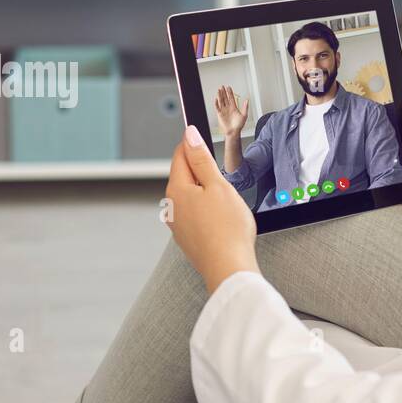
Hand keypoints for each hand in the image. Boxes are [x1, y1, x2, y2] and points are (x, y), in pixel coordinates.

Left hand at [165, 126, 258, 292]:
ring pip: (191, 196)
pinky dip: (207, 211)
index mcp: (177, 189)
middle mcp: (172, 206)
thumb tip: (189, 135)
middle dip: (202, 170)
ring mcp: (178, 224)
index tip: (202, 134)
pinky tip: (222, 219)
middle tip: (224, 176)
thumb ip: (202, 159)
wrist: (229, 268)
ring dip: (206, 192)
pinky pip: (195, 215)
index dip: (193, 143)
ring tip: (227, 202)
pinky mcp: (187, 238)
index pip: (180, 155)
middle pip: (184, 176)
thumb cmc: (228, 230)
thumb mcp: (218, 186)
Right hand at [214, 85, 249, 136]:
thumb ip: (245, 107)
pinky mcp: (220, 114)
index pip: (231, 98)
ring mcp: (224, 110)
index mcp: (234, 107)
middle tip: (222, 86)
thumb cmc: (239, 125)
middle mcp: (228, 108)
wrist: (233, 132)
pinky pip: (217, 107)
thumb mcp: (244, 115)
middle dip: (224, 92)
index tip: (228, 87)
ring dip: (220, 96)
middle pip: (225, 98)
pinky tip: (216, 99)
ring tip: (219, 90)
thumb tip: (247, 100)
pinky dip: (216, 103)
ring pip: (221, 101)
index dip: (230, 92)